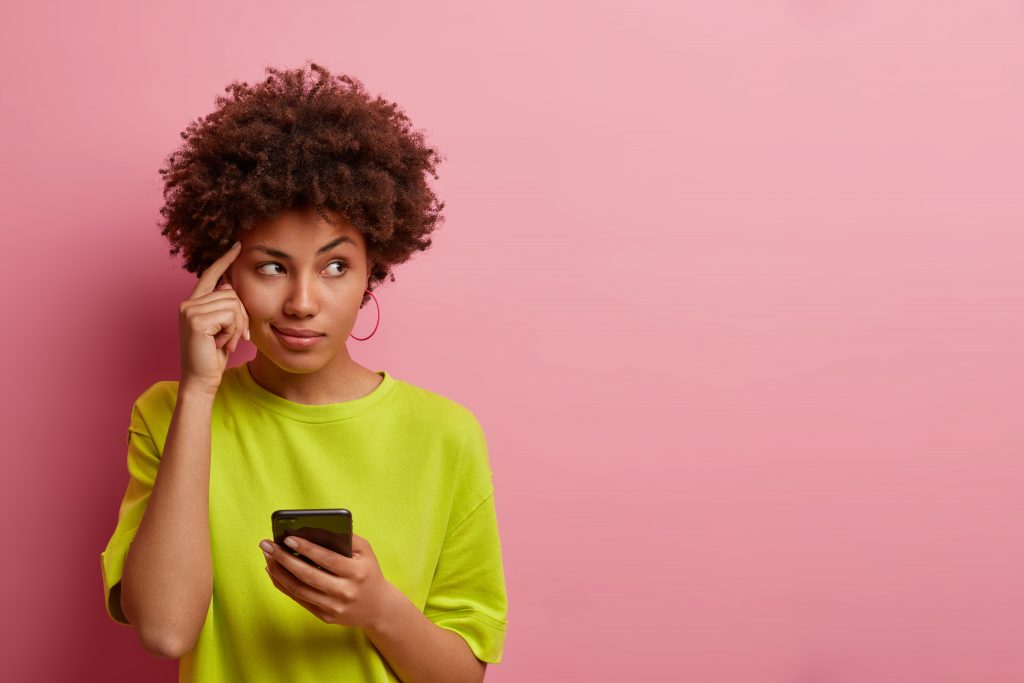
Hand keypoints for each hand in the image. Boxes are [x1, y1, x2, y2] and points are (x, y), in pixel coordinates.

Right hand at [179, 241, 250, 391]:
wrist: (201, 380)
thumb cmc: (213, 357)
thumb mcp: (223, 328)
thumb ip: (225, 307)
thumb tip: (229, 286)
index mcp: (194, 304)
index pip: (210, 275)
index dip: (224, 260)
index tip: (237, 245)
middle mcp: (188, 304)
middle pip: (232, 293)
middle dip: (241, 317)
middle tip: (235, 338)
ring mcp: (190, 310)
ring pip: (233, 304)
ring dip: (237, 327)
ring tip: (226, 342)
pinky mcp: (196, 320)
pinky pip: (230, 315)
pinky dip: (233, 332)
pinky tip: (221, 344)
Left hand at [259, 533, 395, 629]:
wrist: (378, 608)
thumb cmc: (368, 572)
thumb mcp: (366, 552)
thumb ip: (346, 538)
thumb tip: (315, 528)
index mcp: (356, 572)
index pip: (327, 559)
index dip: (306, 548)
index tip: (287, 538)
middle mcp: (345, 591)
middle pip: (308, 575)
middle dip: (284, 558)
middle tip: (267, 545)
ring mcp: (333, 606)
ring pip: (299, 589)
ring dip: (279, 572)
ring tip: (267, 556)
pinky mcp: (325, 616)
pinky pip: (299, 599)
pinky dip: (283, 584)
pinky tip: (274, 571)